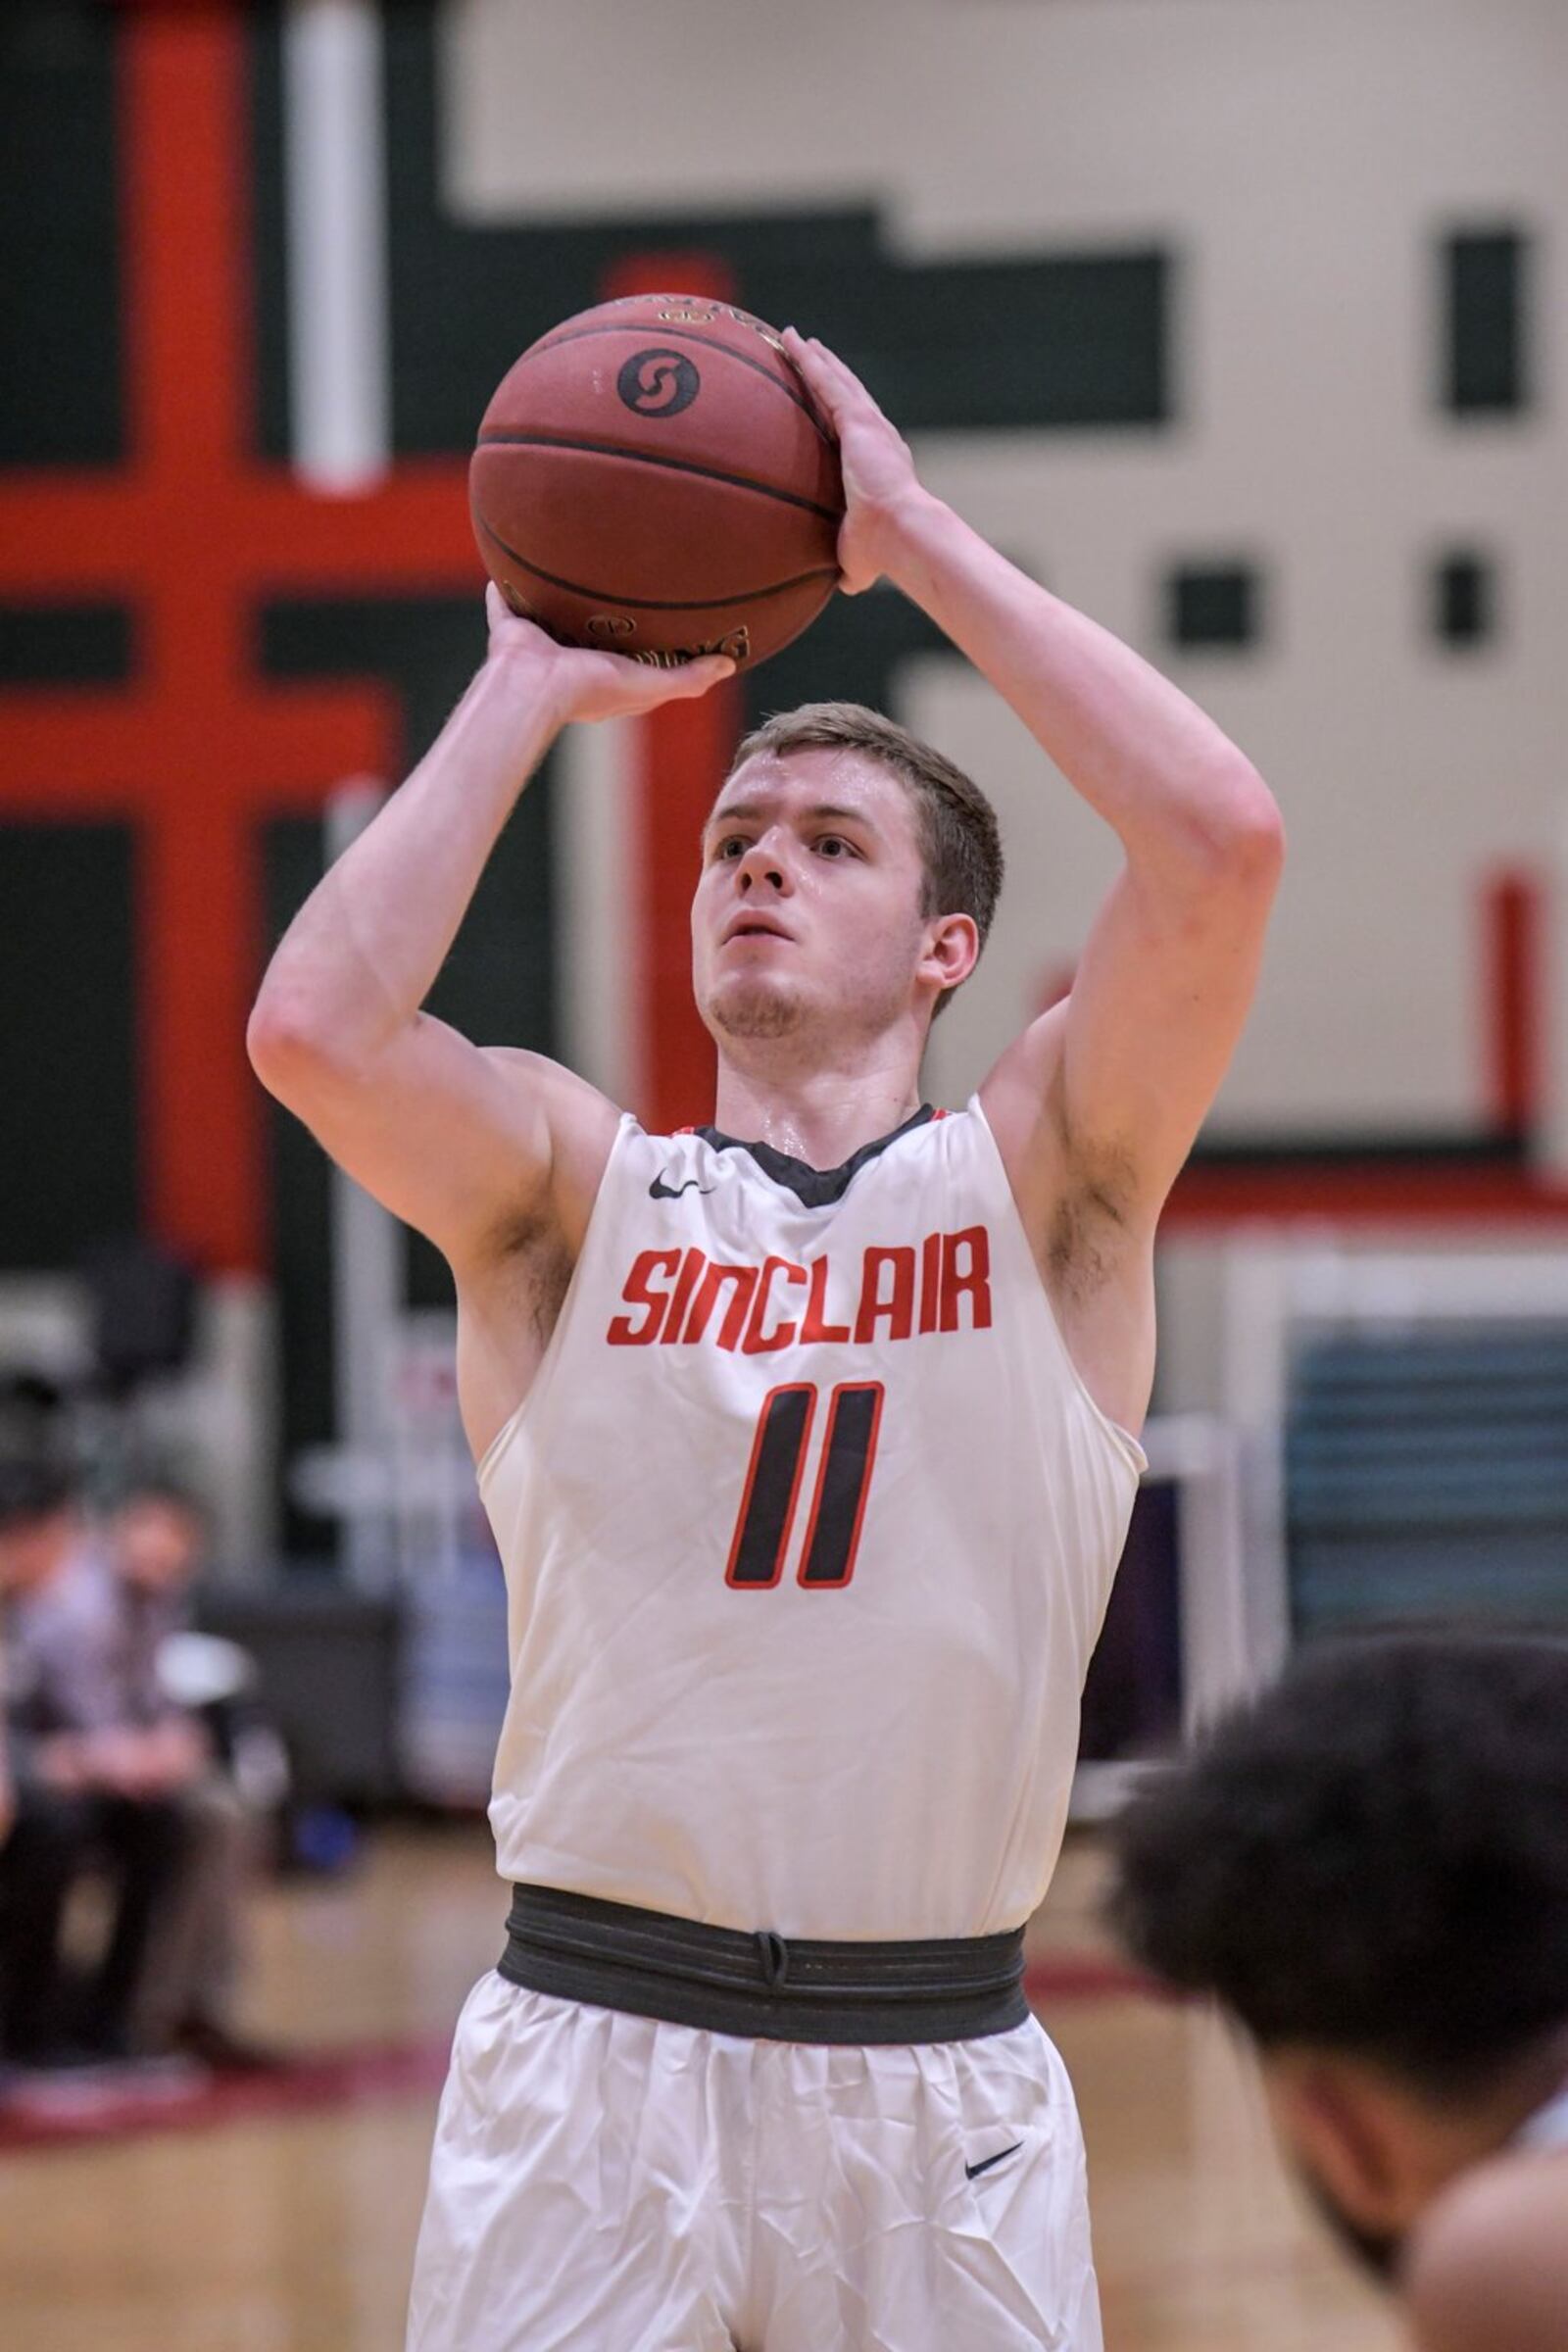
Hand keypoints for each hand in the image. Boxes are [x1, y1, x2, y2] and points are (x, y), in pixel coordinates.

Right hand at [483, 585, 734, 724]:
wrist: (537, 684)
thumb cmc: (593, 689)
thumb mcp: (650, 684)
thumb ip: (688, 678)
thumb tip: (729, 665)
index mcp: (604, 677)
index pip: (629, 658)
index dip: (644, 642)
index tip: (661, 617)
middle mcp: (572, 661)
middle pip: (590, 633)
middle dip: (601, 614)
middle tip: (617, 583)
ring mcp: (541, 645)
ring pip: (551, 617)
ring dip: (557, 599)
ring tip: (569, 568)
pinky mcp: (512, 631)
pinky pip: (505, 605)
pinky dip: (501, 592)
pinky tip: (504, 569)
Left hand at [781, 329, 923, 593]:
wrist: (900, 532)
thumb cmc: (883, 551)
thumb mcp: (858, 557)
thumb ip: (852, 563)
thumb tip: (843, 585)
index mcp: (878, 463)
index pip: (854, 429)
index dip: (841, 411)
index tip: (827, 398)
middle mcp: (877, 436)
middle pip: (847, 394)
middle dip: (829, 372)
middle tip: (810, 353)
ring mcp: (869, 425)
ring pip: (836, 380)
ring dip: (815, 358)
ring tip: (794, 338)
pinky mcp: (858, 420)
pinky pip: (825, 381)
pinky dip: (807, 359)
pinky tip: (790, 341)